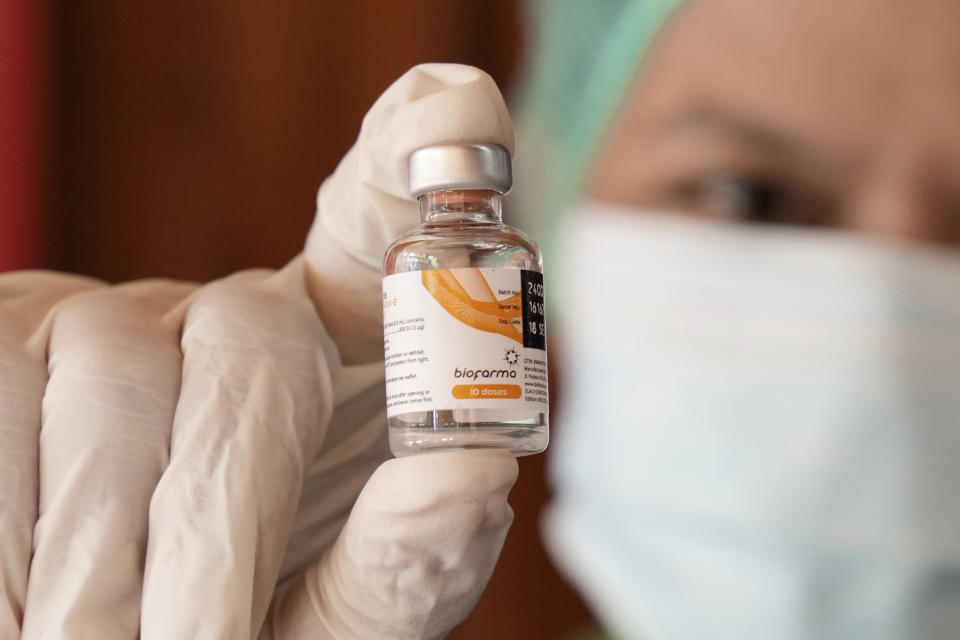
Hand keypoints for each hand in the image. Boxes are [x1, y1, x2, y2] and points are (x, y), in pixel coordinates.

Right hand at [0, 63, 516, 638]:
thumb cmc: (234, 627)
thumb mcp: (329, 615)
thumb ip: (403, 562)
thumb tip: (476, 474)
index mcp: (325, 369)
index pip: (382, 241)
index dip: (412, 170)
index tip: (458, 105)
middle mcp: (223, 321)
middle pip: (256, 338)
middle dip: (225, 507)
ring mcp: (106, 318)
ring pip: (113, 370)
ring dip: (101, 545)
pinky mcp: (0, 333)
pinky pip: (2, 387)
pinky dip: (10, 517)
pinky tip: (22, 593)